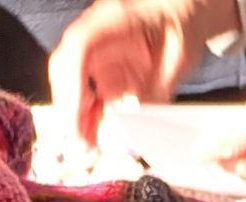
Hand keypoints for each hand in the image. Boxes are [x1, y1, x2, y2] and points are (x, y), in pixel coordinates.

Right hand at [49, 0, 236, 144]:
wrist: (179, 16)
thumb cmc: (179, 28)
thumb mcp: (178, 57)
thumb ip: (159, 86)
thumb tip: (140, 119)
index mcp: (114, 21)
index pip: (80, 47)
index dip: (74, 80)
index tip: (79, 112)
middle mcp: (96, 33)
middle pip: (65, 64)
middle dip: (69, 102)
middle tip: (83, 138)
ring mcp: (96, 51)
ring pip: (70, 80)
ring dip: (74, 112)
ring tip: (88, 142)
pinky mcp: (102, 67)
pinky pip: (85, 91)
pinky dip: (85, 113)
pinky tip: (92, 134)